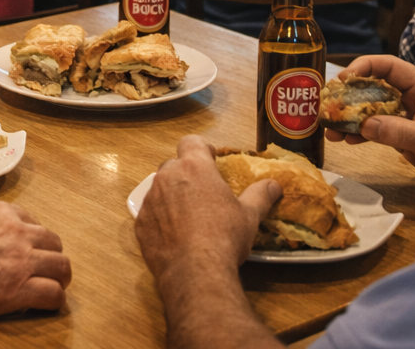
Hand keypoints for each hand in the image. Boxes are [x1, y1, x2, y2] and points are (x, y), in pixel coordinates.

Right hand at [0, 201, 70, 322]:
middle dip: (50, 256)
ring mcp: (20, 262)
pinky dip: (54, 301)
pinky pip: (53, 295)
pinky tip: (48, 304)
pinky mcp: (17, 291)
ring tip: (53, 286)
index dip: (32, 239)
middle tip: (45, 270)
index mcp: (0, 213)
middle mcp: (16, 233)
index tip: (28, 250)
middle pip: (53, 242)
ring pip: (61, 266)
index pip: (32, 222)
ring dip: (59, 277)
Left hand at [136, 135, 280, 283]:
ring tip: (189, 218)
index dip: (202, 149)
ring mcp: (150, 200)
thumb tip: (275, 185)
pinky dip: (160, 219)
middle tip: (203, 194)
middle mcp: (167, 177)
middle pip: (174, 165)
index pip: (192, 142)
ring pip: (159, 189)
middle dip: (187, 175)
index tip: (212, 162)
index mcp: (194, 167)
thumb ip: (260, 195)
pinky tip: (175, 236)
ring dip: (172, 197)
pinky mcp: (140, 223)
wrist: (195, 272)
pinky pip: (150, 213)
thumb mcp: (249, 215)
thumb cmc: (225, 236)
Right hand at [325, 56, 414, 194]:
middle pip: (373, 86)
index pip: (388, 66)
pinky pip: (374, 128)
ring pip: (370, 108)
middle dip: (349, 95)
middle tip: (328, 105)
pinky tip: (346, 140)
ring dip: (350, 117)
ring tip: (330, 128)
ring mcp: (404, 116)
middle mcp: (410, 98)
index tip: (343, 79)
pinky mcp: (400, 134)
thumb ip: (399, 132)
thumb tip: (365, 124)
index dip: (364, 67)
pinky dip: (359, 132)